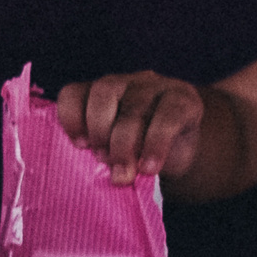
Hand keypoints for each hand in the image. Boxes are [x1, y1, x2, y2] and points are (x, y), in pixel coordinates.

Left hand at [56, 72, 206, 185]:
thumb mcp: (110, 150)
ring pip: (134, 109)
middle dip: (99, 130)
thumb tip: (91, 167)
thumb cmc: (135, 153)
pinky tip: (149, 167)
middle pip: (104, 92)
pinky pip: (167, 121)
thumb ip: (97, 149)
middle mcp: (126, 82)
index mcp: (98, 93)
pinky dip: (155, 146)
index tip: (79, 145)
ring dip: (124, 146)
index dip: (71, 117)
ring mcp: (157, 87)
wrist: (179, 154)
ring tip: (124, 174)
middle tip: (103, 159)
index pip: (74, 92)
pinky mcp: (185, 101)